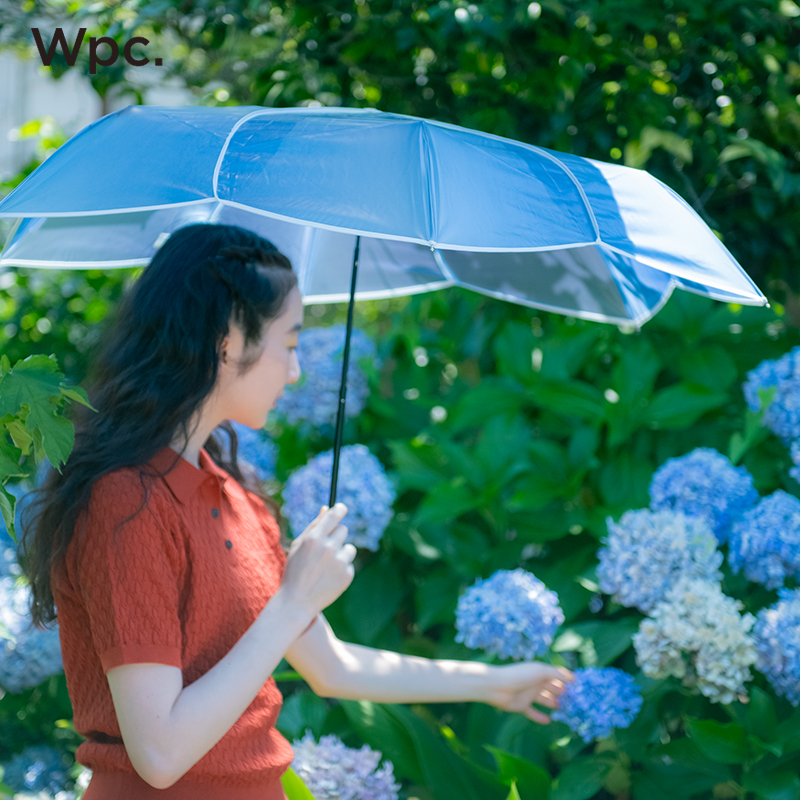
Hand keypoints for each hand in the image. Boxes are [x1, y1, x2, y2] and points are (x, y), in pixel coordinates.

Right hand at [279, 503, 355, 619]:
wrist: (297, 602)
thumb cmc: (295, 570)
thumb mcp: (298, 546)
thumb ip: (313, 526)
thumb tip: (327, 508)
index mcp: (314, 539)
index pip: (334, 516)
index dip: (340, 509)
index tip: (342, 508)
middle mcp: (328, 549)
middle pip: (343, 530)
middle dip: (336, 536)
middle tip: (326, 548)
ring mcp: (339, 563)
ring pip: (349, 548)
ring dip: (341, 553)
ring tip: (326, 566)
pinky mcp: (347, 575)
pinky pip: (349, 564)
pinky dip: (342, 569)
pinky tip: (329, 577)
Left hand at [487, 662, 572, 724]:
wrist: (497, 687)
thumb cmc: (519, 675)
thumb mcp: (540, 671)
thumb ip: (556, 673)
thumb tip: (571, 677)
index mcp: (540, 672)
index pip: (557, 675)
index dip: (568, 680)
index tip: (581, 687)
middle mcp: (536, 682)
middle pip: (553, 688)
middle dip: (564, 694)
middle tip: (577, 702)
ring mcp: (529, 694)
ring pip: (545, 700)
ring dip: (554, 704)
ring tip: (566, 711)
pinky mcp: (522, 706)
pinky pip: (533, 712)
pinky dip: (540, 717)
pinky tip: (549, 721)